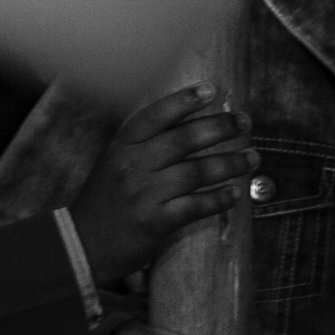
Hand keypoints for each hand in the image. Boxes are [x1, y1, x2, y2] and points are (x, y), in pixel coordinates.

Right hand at [65, 83, 255, 284]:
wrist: (83, 243)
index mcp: (121, 146)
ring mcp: (144, 194)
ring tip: (252, 157)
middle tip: (244, 122)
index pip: (155, 116)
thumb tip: (190, 123)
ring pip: (195, 172)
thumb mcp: (115, 162)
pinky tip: (235, 193)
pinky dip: (218, 199)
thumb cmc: (105, 199)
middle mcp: (132, 165)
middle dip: (219, 128)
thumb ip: (144, 143)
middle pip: (182, 140)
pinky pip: (195, 206)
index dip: (183, 101)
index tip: (211, 90)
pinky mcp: (155, 222)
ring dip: (229, 163)